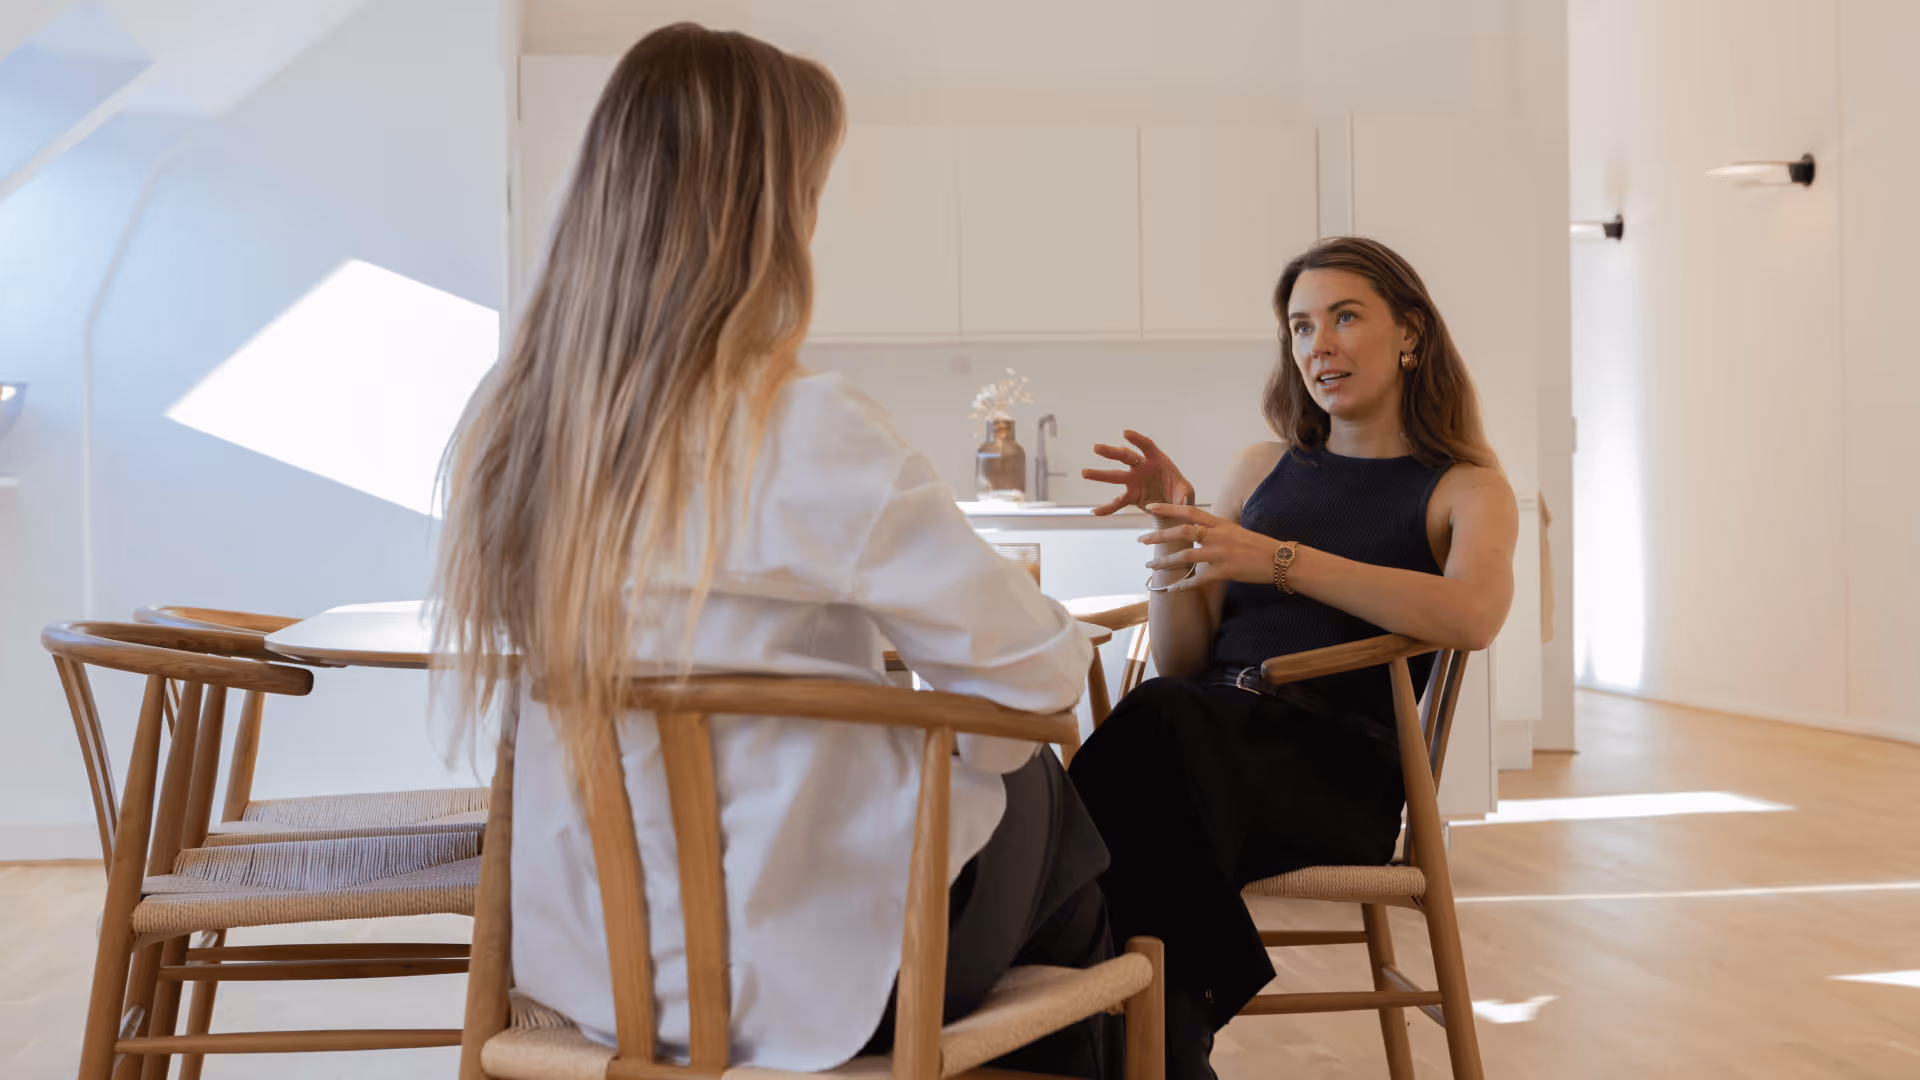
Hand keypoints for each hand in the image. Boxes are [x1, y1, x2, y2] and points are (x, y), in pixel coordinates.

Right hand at [1082, 430, 1194, 515]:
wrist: (1174, 508)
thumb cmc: (1181, 494)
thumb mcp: (1187, 492)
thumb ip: (1185, 494)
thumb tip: (1183, 499)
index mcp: (1157, 460)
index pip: (1146, 445)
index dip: (1137, 439)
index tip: (1124, 433)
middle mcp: (1143, 467)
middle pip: (1125, 456)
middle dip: (1111, 452)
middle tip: (1096, 448)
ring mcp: (1134, 481)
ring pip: (1115, 476)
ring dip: (1100, 475)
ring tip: (1084, 472)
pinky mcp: (1131, 495)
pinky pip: (1117, 501)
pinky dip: (1107, 508)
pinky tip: (1096, 512)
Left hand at [1139, 503, 1281, 592]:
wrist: (1280, 559)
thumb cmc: (1257, 545)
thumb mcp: (1235, 530)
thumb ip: (1215, 529)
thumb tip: (1196, 530)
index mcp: (1220, 523)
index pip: (1189, 511)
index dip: (1168, 508)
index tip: (1149, 507)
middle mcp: (1218, 535)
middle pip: (1183, 532)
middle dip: (1160, 536)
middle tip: (1141, 540)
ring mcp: (1221, 554)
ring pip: (1186, 556)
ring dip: (1166, 562)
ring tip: (1150, 566)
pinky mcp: (1226, 571)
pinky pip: (1199, 579)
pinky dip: (1183, 585)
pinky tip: (1171, 589)